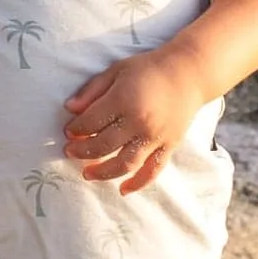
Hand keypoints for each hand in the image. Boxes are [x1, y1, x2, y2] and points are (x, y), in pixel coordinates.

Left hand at [61, 48, 206, 193]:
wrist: (188, 73)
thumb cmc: (149, 69)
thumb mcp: (117, 70)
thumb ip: (92, 90)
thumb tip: (69, 109)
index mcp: (124, 100)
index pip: (91, 122)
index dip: (76, 128)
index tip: (69, 131)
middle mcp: (139, 122)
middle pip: (103, 145)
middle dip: (82, 151)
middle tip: (70, 151)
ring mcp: (155, 137)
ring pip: (124, 164)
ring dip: (102, 172)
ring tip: (87, 173)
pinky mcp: (169, 146)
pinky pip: (152, 171)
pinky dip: (138, 183)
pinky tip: (123, 189)